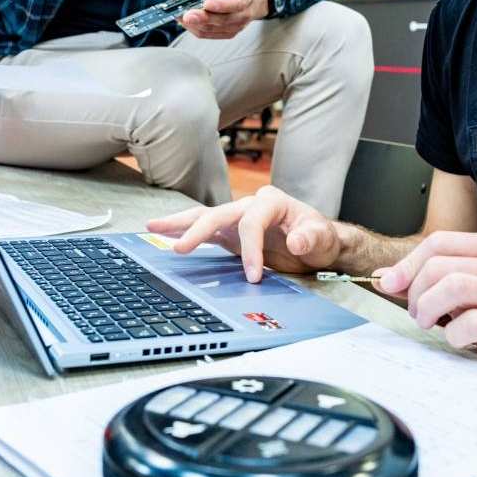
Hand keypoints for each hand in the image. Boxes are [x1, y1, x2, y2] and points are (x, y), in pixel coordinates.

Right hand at [146, 185, 343, 282]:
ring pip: (205, 217)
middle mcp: (250, 205)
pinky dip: (186, 233)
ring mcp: (238, 218)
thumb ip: (310, 237)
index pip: (251, 221)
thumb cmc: (321, 237)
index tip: (254, 275)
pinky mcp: (232, 233)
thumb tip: (295, 241)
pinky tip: (166, 236)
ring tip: (153, 227)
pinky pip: (206, 230)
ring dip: (180, 224)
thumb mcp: (322, 237)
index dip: (250, 248)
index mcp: (272, 201)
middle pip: (219, 213)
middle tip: (180, 249)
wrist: (320, 243)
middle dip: (198, 231)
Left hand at [175, 0, 269, 39]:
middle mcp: (243, 15)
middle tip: (185, 14)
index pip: (235, 4)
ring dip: (193, 23)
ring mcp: (236, 27)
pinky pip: (209, 34)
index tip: (206, 2)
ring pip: (212, 29)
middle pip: (221, 20)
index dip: (221, 4)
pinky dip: (195, 28)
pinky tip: (186, 21)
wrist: (256, 0)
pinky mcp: (229, 34)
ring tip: (179, 16)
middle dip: (201, 18)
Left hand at [375, 231, 476, 392]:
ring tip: (428, 323)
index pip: (440, 242)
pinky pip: (473, 322)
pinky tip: (458, 339)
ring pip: (454, 287)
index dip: (408, 264)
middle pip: (441, 265)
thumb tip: (384, 277)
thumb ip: (432, 279)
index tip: (391, 284)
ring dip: (429, 308)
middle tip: (418, 313)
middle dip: (416, 291)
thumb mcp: (472, 289)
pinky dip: (454, 333)